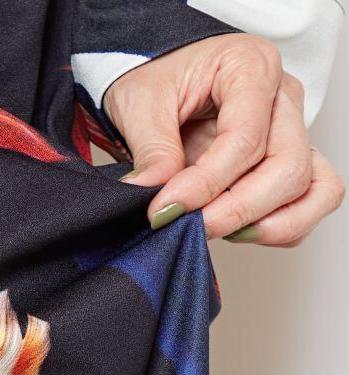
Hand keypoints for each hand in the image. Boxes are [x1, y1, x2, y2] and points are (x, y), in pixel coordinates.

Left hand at [104, 34, 344, 245]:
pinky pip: (310, 204)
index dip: (206, 184)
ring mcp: (293, 133)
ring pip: (312, 190)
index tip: (166, 209)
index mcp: (251, 68)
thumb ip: (153, 152)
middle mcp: (283, 99)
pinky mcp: (289, 165)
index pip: (245, 139)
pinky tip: (233, 230)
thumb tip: (159, 201)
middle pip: (288, 169)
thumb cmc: (155, 82)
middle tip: (190, 226)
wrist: (156, 87)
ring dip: (265, 224)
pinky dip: (277, 227)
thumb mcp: (139, 105)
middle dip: (236, 210)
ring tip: (214, 228)